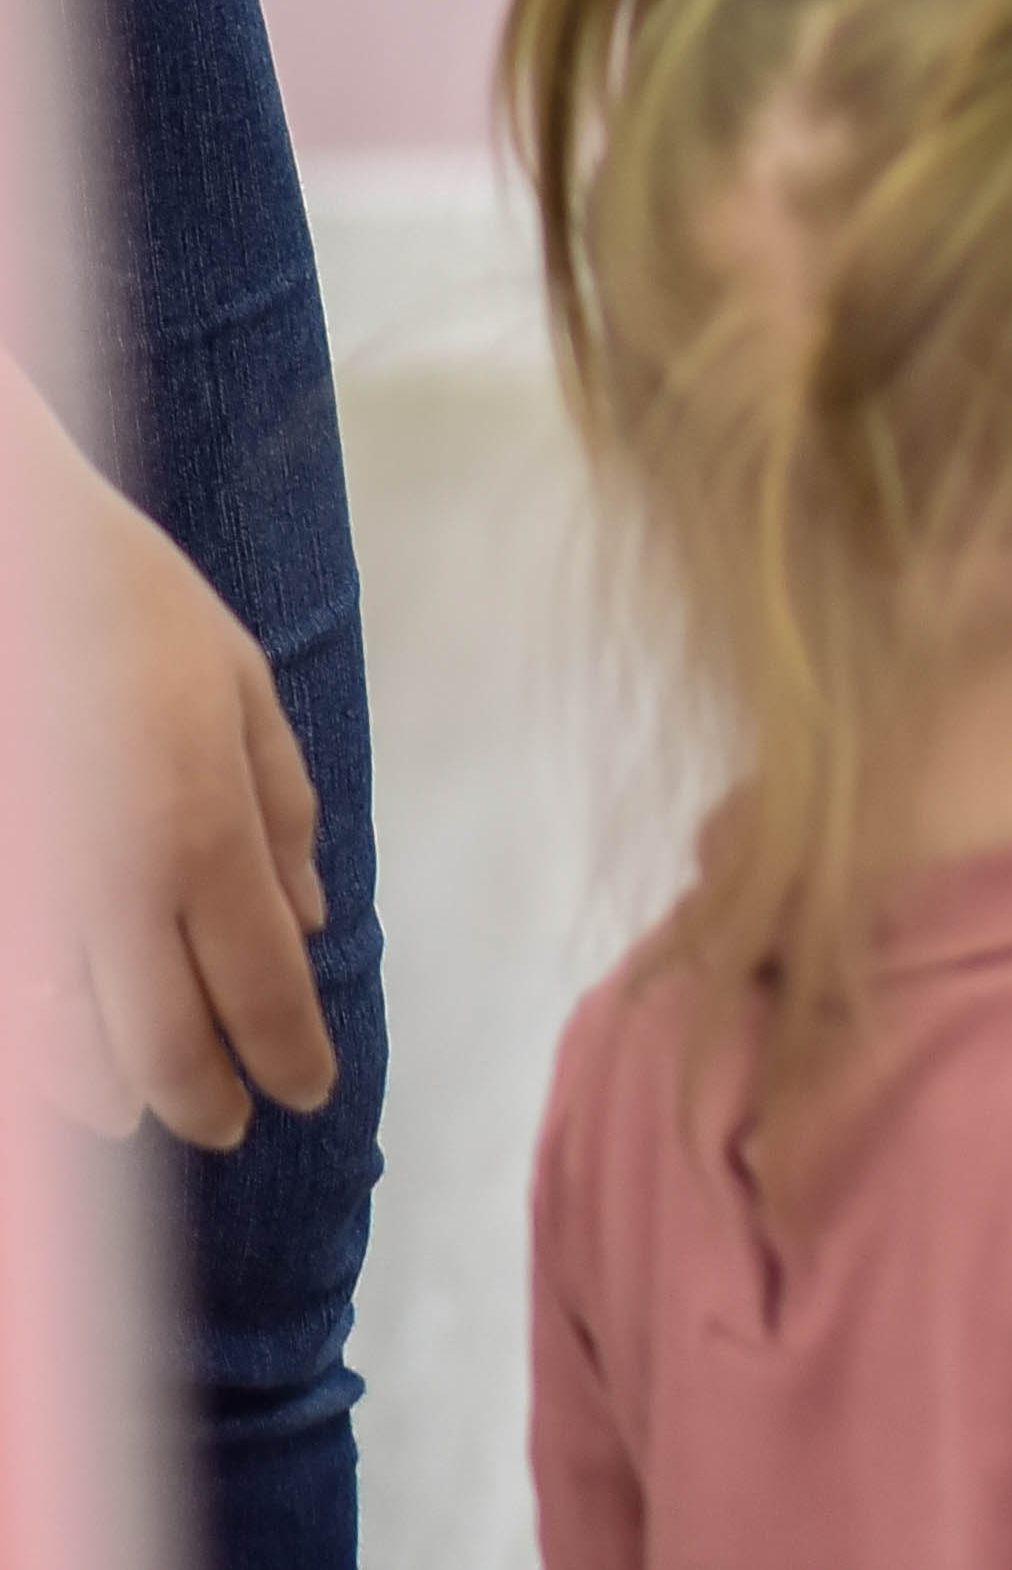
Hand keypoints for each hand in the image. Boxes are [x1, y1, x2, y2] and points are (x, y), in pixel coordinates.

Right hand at [11, 386, 329, 1148]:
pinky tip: (60, 1065)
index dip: (287, 1055)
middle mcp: (108, 878)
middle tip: (228, 1128)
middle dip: (200, 1100)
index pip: (258, 984)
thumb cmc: (120, 603)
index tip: (307, 1095)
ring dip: (104, 1095)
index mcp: (199, 825)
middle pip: (160, 1043)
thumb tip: (313, 920)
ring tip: (133, 1114)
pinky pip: (11, 993)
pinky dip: (33, 1047)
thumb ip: (282, 806)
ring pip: (60, 1043)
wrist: (5, 552)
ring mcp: (27, 888)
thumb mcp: (239, 680)